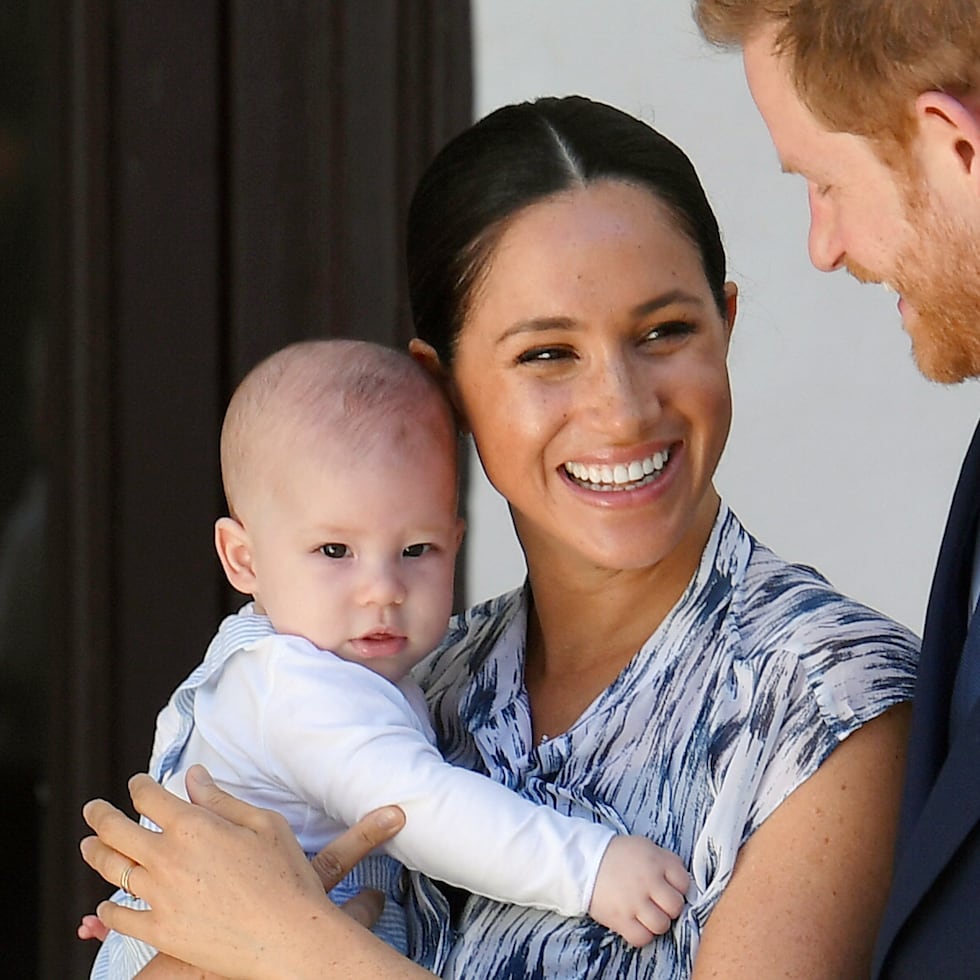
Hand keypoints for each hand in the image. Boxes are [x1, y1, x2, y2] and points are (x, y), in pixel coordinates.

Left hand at [79, 765, 405, 977]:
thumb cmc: (285, 875)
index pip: (149, 797)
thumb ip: (221, 800)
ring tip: (89, 846)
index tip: (136, 783)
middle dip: (99, 815)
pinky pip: (121, 919)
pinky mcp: (161, 932)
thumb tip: (194, 776)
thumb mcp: (263, 823)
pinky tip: (105, 905)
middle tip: (93, 809)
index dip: (138, 785)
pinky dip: (108, 911)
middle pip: (115, 830)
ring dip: (95, 853)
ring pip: (112, 870)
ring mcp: (160, 897)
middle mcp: (167, 858)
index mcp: (193, 826)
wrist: (290, 936)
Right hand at [588, 835, 689, 945]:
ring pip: (662, 925)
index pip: (684, 883)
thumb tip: (682, 882)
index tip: (668, 888)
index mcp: (656, 861)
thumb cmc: (617, 854)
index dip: (679, 888)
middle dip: (669, 907)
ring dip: (656, 922)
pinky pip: (642, 938)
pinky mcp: (620, 919)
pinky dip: (642, 934)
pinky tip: (636, 924)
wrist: (583, 860)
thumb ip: (665, 861)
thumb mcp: (644, 846)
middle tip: (657, 902)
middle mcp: (648, 882)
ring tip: (646, 914)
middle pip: (675, 906)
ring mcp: (634, 902)